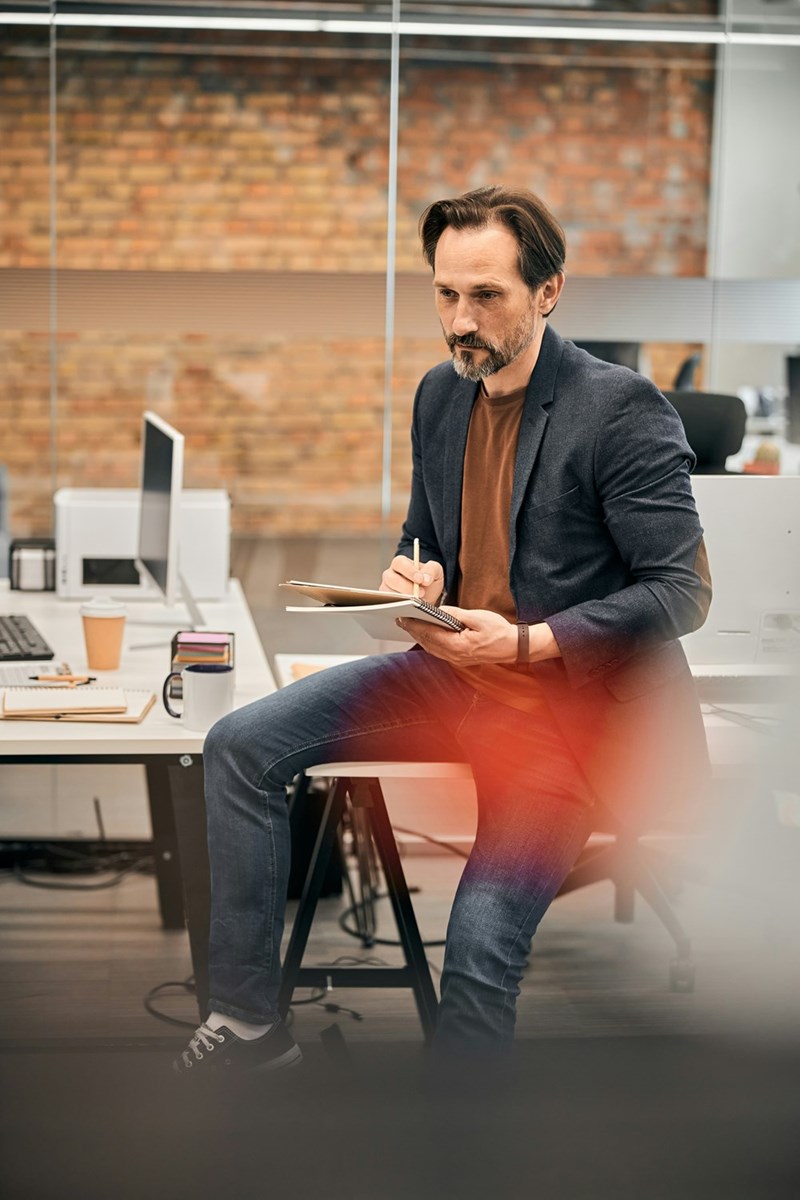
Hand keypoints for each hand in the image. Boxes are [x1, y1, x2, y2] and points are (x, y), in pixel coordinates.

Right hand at [381, 554, 444, 602]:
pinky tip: (411, 609)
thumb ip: (432, 570)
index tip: (420, 579)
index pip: (400, 563)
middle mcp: (389, 575)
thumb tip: (426, 578)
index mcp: (400, 563)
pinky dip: (400, 607)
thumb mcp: (435, 572)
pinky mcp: (387, 603)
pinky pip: (390, 605)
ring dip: (404, 599)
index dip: (409, 571)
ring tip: (418, 602)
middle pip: (392, 579)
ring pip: (389, 593)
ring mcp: (386, 589)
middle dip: (407, 587)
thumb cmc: (428, 582)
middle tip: (421, 593)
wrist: (427, 598)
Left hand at [396, 609, 560, 666]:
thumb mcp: (479, 617)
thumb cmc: (499, 631)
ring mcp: (457, 659)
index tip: (403, 617)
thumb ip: (457, 614)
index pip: (430, 634)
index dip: (415, 625)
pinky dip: (428, 642)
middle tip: (399, 619)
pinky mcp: (459, 658)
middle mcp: (455, 656)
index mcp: (458, 646)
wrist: (513, 647)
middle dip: (413, 630)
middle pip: (428, 642)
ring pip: (431, 648)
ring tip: (408, 625)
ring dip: (419, 637)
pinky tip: (424, 634)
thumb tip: (439, 610)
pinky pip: (438, 651)